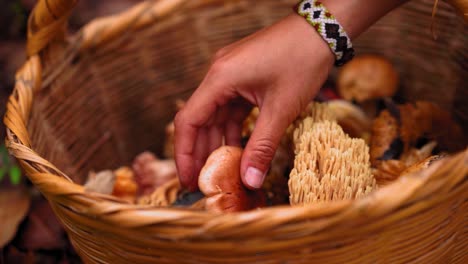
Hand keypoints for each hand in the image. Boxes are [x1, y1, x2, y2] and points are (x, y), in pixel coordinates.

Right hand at [174, 13, 333, 190]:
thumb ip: (262, 147)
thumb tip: (250, 181)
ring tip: (219, 170)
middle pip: (198, 119)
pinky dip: (232, 128)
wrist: (321, 30)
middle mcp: (218, 74)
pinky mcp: (242, 76)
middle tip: (202, 181)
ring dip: (217, 141)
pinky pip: (230, 107)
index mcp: (220, 78)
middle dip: (199, 151)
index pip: (188, 120)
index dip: (184, 153)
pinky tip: (237, 149)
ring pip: (215, 115)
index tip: (188, 179)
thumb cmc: (302, 61)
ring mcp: (230, 74)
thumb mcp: (281, 109)